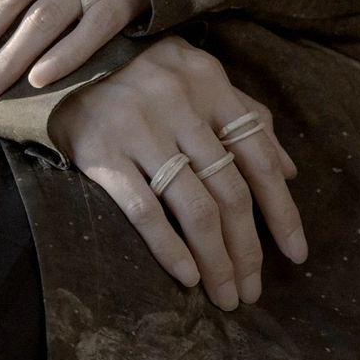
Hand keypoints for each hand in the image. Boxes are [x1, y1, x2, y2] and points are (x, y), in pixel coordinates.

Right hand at [50, 36, 306, 310]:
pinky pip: (144, 210)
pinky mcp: (100, 150)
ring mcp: (139, 126)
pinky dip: (170, 248)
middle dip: (247, 249)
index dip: (283, 211)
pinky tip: (186, 276)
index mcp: (209, 82)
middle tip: (252, 290)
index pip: (259, 157)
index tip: (295, 255)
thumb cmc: (139, 75)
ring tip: (225, 295)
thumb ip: (244, 114)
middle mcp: (179, 101)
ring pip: (195, 207)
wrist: (63, 64)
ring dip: (216, 260)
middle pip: (230, 190)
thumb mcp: (196, 80)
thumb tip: (291, 170)